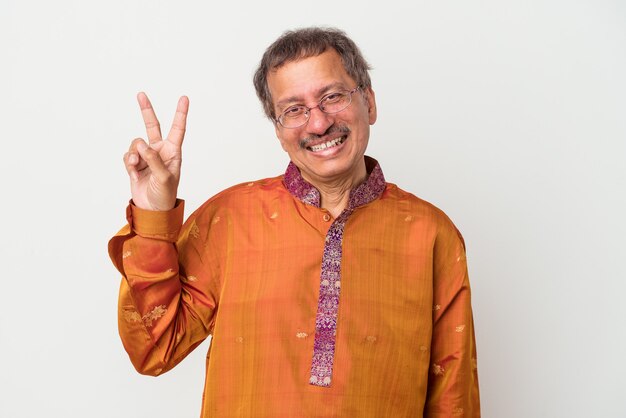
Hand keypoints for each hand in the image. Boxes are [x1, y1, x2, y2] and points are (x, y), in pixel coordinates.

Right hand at [124, 92, 188, 210]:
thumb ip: (154, 160)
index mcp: (173, 152)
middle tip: (140, 94)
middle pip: (152, 126)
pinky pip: (127, 155)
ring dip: (134, 153)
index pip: (178, 129)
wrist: (152, 210)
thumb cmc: (165, 195)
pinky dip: (128, 162)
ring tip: (136, 165)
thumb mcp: (164, 178)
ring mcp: (146, 157)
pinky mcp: (134, 164)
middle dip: (146, 110)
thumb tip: (141, 145)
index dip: (180, 113)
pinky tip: (132, 171)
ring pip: (135, 143)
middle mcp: (160, 151)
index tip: (184, 98)